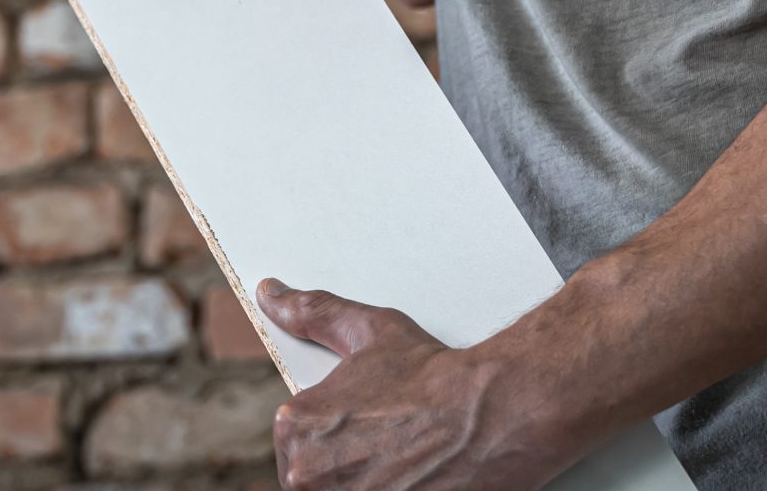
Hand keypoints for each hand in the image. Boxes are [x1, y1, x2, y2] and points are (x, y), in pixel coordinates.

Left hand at [260, 280, 566, 490]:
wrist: (494, 414)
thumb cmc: (433, 377)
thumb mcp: (368, 331)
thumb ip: (312, 313)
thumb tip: (272, 293)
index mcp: (295, 426)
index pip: (297, 444)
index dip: (335, 436)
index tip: (366, 431)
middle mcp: (307, 475)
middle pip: (315, 479)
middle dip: (348, 467)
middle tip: (387, 450)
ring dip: (364, 483)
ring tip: (400, 467)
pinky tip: (411, 480)